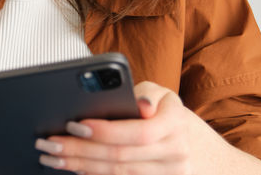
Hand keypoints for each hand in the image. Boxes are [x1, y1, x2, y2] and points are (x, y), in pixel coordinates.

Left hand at [33, 81, 260, 174]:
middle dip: (79, 150)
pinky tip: (75, 170)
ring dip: (80, 166)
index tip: (75, 124)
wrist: (212, 162)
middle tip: (48, 143)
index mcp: (175, 122)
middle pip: (120, 157)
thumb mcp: (167, 98)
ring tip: (53, 157)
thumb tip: (136, 105)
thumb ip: (146, 94)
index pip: (138, 131)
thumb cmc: (177, 120)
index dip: (105, 130)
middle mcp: (174, 152)